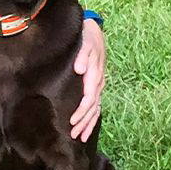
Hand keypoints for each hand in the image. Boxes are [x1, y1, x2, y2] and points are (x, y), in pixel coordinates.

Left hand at [70, 18, 104, 141]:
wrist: (94, 32)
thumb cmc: (87, 38)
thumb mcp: (85, 44)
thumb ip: (83, 56)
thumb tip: (80, 69)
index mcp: (95, 75)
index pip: (89, 99)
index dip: (81, 112)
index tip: (72, 122)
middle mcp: (98, 83)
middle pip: (93, 108)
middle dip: (84, 123)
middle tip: (75, 136)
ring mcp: (98, 85)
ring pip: (96, 109)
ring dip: (89, 123)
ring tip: (81, 137)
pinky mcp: (96, 84)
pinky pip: (96, 104)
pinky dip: (92, 116)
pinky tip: (88, 125)